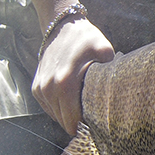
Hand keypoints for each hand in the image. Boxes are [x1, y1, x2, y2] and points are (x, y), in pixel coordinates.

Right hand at [33, 16, 114, 134]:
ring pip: (55, 116)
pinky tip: (72, 101)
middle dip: (78, 123)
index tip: (98, 125)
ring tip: (83, 107)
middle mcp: (48, 88)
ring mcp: (40, 88)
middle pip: (64, 121)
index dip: (86, 126)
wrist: (61, 28)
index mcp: (65, 83)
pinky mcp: (35, 88)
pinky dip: (59, 108)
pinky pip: (49, 108)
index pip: (73, 120)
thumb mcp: (104, 51)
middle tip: (94, 117)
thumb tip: (119, 91)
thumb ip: (110, 72)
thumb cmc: (86, 40)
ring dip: (68, 116)